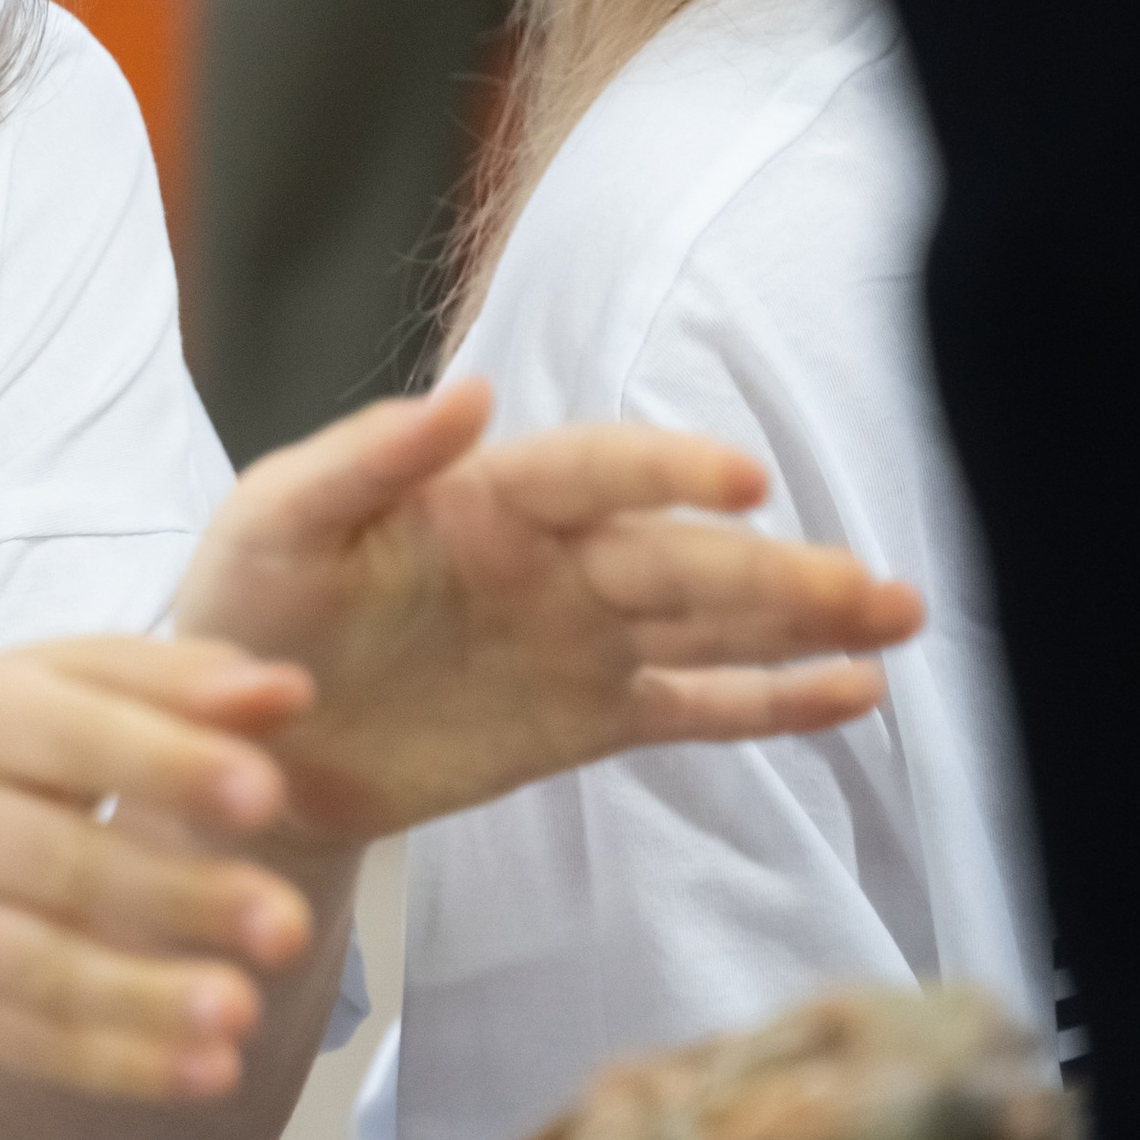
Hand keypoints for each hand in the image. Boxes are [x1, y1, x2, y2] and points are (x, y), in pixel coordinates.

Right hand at [0, 637, 322, 1102]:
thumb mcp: (63, 681)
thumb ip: (178, 681)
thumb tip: (292, 694)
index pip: (80, 738)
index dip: (171, 767)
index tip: (266, 797)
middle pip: (66, 864)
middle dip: (181, 897)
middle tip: (290, 926)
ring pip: (44, 969)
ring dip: (145, 999)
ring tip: (242, 1012)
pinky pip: (34, 1042)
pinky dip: (120, 1065)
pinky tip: (207, 1072)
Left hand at [173, 378, 921, 842]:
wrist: (239, 747)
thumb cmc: (245, 608)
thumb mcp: (275, 523)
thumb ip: (364, 460)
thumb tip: (464, 392)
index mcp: (485, 496)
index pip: (596, 473)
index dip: (667, 473)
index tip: (742, 481)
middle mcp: (553, 560)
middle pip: (682, 558)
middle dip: (778, 569)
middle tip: (872, 584)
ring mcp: (580, 639)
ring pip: (711, 626)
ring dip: (805, 621)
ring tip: (900, 619)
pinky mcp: (585, 720)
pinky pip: (693, 709)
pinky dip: (772, 704)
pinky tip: (856, 694)